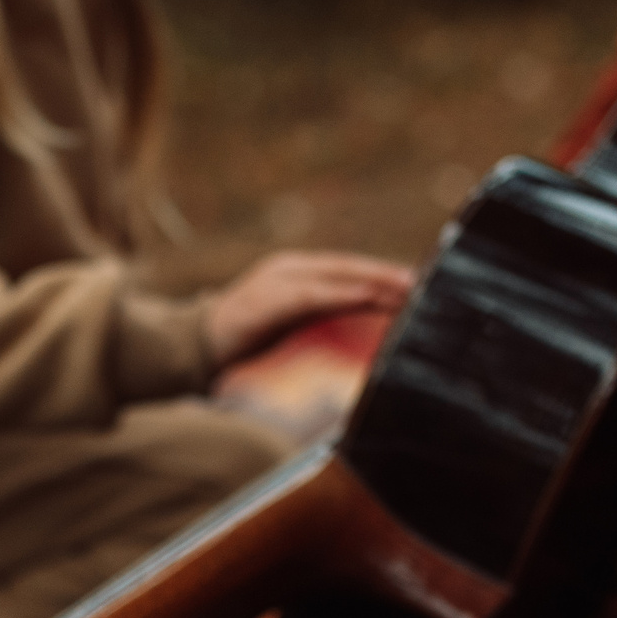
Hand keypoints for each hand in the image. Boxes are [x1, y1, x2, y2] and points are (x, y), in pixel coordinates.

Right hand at [203, 251, 414, 370]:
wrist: (188, 350)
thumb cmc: (240, 347)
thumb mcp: (287, 332)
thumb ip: (318, 325)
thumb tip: (358, 340)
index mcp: (298, 276)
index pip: (351, 272)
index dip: (386, 277)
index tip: (421, 286)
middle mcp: (292, 270)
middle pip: (352, 268)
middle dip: (389, 276)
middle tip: (427, 285)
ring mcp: (279, 280)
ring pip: (338, 275)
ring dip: (375, 281)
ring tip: (408, 288)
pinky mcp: (269, 297)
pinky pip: (314, 293)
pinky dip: (344, 293)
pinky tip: (370, 296)